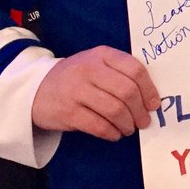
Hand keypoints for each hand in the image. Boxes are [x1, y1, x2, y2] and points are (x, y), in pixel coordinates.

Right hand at [32, 45, 159, 141]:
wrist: (36, 88)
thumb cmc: (76, 77)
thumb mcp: (97, 64)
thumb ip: (121, 73)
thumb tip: (150, 98)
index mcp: (102, 55)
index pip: (135, 69)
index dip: (149, 89)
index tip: (153, 104)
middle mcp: (89, 69)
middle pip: (127, 91)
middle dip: (140, 111)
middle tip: (143, 121)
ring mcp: (77, 91)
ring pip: (115, 110)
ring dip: (127, 124)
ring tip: (129, 128)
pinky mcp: (68, 112)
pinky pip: (99, 126)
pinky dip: (112, 133)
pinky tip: (114, 134)